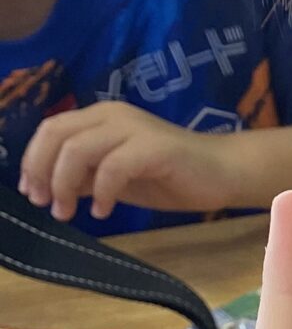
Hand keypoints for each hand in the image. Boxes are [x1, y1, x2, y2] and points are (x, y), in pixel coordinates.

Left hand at [19, 102, 247, 224]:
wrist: (223, 173)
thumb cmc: (173, 177)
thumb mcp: (117, 179)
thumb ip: (86, 177)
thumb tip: (50, 188)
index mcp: (101, 117)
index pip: (51, 129)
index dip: (33, 160)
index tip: (33, 194)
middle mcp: (112, 115)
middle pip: (57, 135)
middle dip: (42, 172)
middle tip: (46, 205)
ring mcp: (133, 128)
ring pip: (78, 150)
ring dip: (65, 185)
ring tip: (69, 213)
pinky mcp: (153, 147)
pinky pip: (113, 168)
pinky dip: (101, 192)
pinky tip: (104, 212)